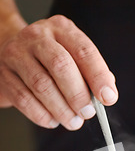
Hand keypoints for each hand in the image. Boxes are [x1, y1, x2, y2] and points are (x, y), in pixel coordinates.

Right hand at [0, 14, 117, 129]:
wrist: (9, 50)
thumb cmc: (49, 57)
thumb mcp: (72, 55)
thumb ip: (91, 73)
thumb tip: (106, 94)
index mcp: (61, 28)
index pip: (84, 51)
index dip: (98, 76)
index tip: (108, 97)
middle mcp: (37, 37)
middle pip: (61, 66)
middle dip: (78, 95)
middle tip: (87, 113)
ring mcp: (17, 54)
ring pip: (42, 85)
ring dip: (61, 109)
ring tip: (73, 121)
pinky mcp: (4, 75)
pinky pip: (24, 99)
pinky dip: (42, 115)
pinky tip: (53, 120)